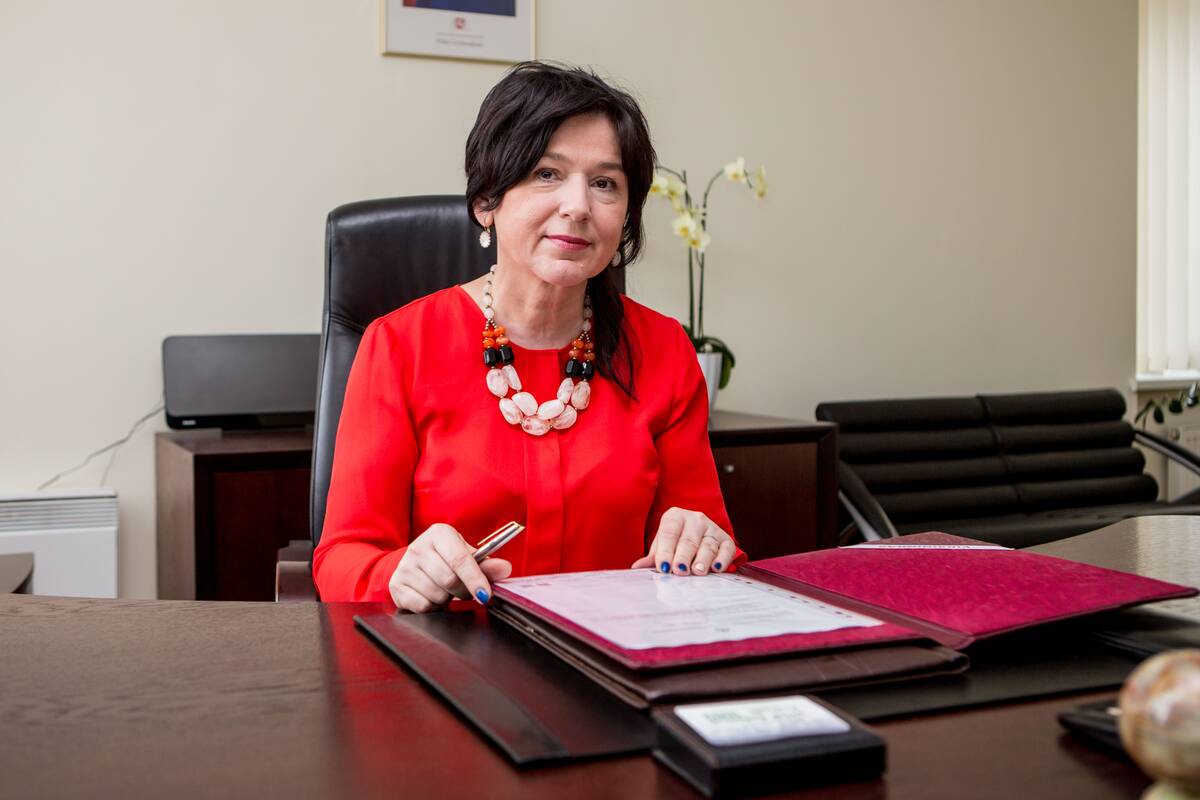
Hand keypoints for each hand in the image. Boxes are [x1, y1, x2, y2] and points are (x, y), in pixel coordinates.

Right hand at [389, 523, 512, 612]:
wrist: (414, 564)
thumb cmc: (447, 559)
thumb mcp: (467, 556)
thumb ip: (487, 564)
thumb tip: (505, 569)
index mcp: (439, 533)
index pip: (460, 559)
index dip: (475, 579)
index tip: (486, 595)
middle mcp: (418, 547)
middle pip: (449, 580)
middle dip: (463, 591)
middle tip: (465, 591)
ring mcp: (404, 567)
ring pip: (437, 595)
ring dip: (447, 599)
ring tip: (445, 590)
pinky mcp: (396, 586)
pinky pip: (423, 606)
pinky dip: (433, 607)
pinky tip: (432, 596)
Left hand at [631, 507, 735, 575]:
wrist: (696, 537)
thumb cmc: (674, 543)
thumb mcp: (661, 547)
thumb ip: (652, 558)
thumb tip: (636, 568)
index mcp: (674, 516)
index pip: (669, 533)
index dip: (666, 551)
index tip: (663, 567)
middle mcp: (695, 519)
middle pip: (688, 540)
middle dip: (683, 556)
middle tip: (680, 571)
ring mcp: (712, 528)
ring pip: (707, 544)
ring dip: (702, 559)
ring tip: (697, 572)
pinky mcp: (726, 539)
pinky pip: (726, 549)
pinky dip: (722, 559)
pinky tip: (716, 569)